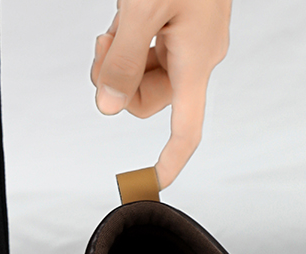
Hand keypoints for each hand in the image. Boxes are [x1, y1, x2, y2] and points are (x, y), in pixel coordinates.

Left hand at [92, 0, 231, 188]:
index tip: (151, 184)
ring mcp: (193, 39)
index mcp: (195, 61)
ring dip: (122, 60)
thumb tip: (107, 107)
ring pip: (147, 76)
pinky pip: (151, 51)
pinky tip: (127, 14)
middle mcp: (199, 56)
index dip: (169, 161)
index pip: (186, 129)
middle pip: (151, 101)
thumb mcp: (140, 10)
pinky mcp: (185, 24)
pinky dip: (132, 41)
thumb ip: (121, 62)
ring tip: (117, 23)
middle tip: (105, 47)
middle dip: (120, 83)